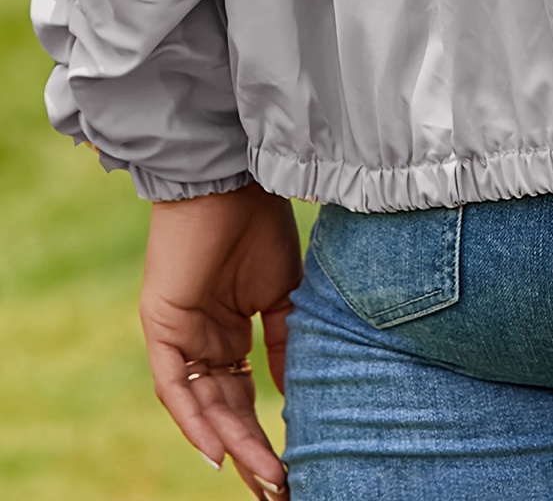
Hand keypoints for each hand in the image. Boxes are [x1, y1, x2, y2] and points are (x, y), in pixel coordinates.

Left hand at [140, 182, 301, 495]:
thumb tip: (293, 393)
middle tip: (277, 485)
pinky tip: (218, 449)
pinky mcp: (162, 326)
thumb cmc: (261, 224)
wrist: (233, 180)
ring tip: (262, 475)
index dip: (264, 432)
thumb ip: (286, 342)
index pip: (244, 397)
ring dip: (231, 443)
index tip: (290, 465)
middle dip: (250, 450)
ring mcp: (179, 336)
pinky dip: (194, 419)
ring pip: (202, 405)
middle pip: (224, 410)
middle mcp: (201, 342)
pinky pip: (173, 385)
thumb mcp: (285, 292)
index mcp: (228, 333)